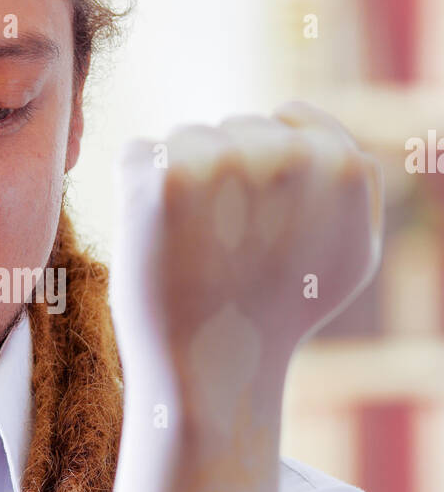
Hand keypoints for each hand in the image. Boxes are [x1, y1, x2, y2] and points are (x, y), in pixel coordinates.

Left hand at [110, 100, 382, 414]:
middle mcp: (289, 155)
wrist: (213, 371)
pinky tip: (157, 242)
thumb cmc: (278, 318)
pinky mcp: (164, 177)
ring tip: (190, 248)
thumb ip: (355, 188)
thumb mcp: (350, 255)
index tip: (253, 220)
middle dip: (221, 177)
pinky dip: (135, 192)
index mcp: (343, 166)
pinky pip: (138, 154)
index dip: (263, 170)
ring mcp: (224, 161)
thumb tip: (328, 139)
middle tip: (222, 247)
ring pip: (184, 139)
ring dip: (178, 181)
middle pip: (234, 129)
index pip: (289, 119)